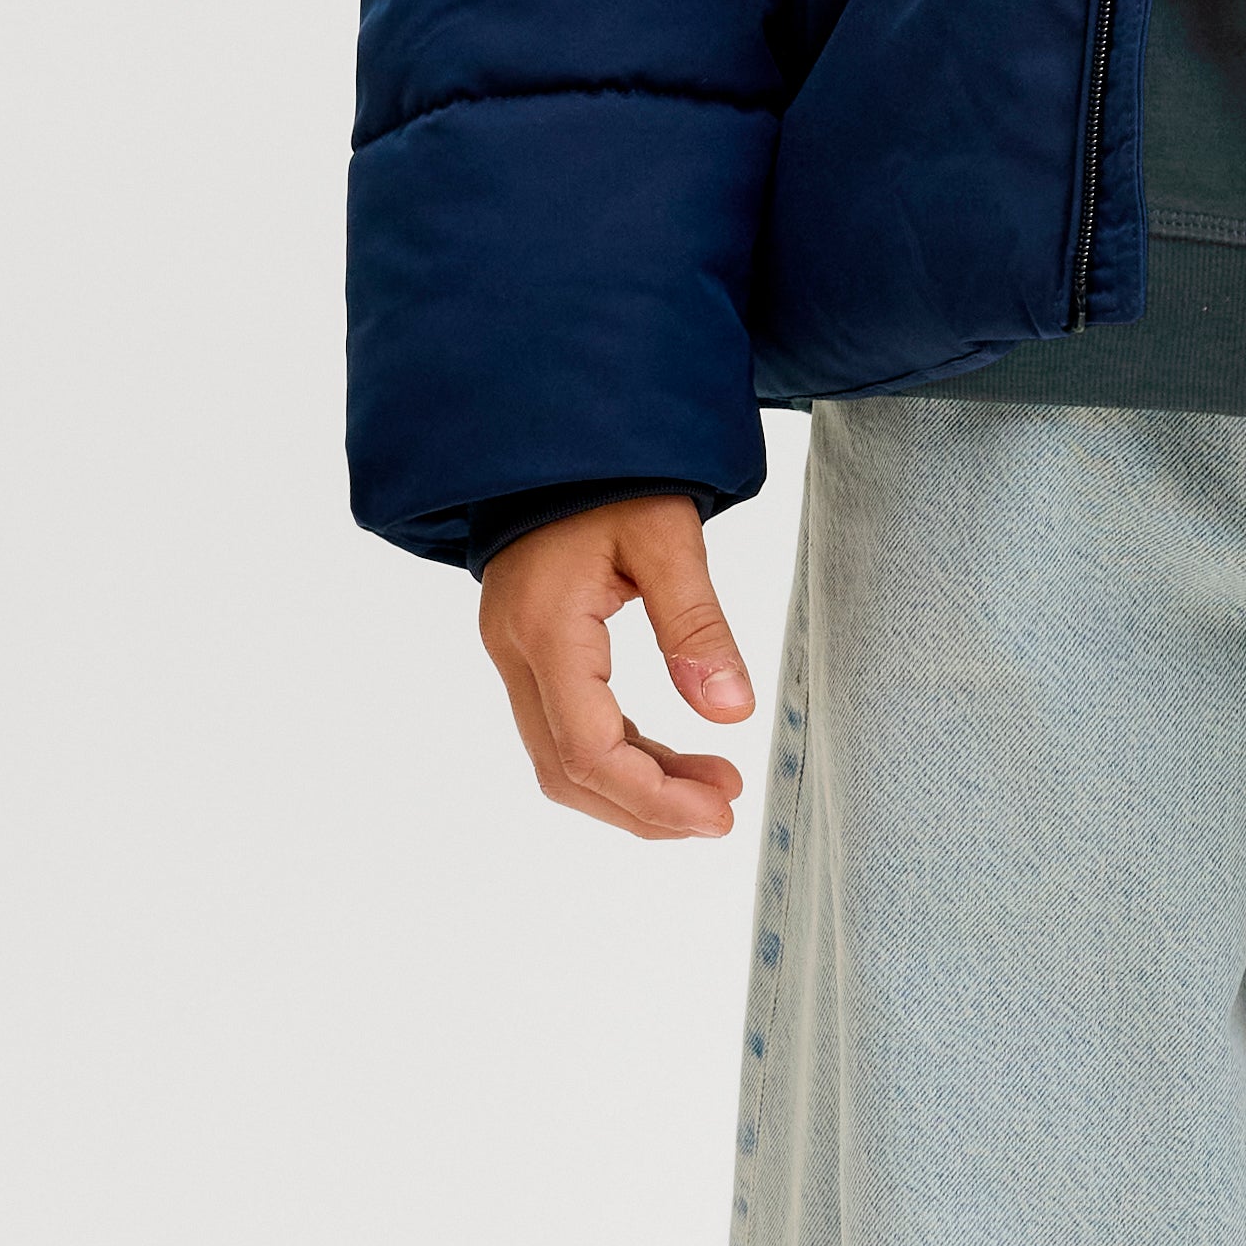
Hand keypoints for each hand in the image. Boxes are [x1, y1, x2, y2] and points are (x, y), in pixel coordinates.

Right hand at [478, 495, 758, 840]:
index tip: (717, 814)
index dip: (651, 798)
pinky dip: (619, 754)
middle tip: (721, 811)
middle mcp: (514, 652)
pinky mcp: (527, 649)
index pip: (588, 750)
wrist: (553, 431)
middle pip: (567, 770)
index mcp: (546, 630)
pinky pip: (565, 726)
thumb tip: (733, 713)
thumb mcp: (667, 536)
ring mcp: (513, 653)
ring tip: (712, 789)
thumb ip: (697, 624)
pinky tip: (672, 759)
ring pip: (562, 758)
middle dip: (645, 807)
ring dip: (634, 788)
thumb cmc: (611, 473)